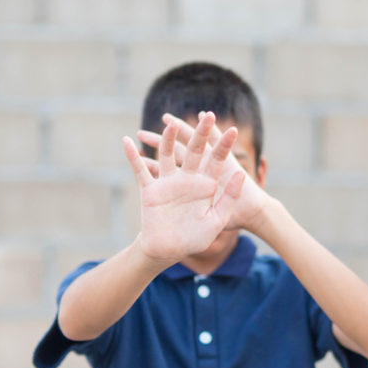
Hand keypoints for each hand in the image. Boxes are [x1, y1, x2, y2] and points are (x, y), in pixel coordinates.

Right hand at [124, 113, 242, 264]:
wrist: (170, 251)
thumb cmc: (195, 238)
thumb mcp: (217, 219)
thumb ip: (228, 197)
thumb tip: (241, 174)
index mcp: (206, 185)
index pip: (216, 160)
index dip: (224, 146)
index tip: (234, 131)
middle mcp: (187, 179)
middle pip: (194, 151)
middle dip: (201, 133)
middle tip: (210, 116)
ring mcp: (168, 182)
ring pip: (166, 155)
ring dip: (167, 139)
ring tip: (170, 124)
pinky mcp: (150, 190)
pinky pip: (140, 170)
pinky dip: (133, 156)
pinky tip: (127, 140)